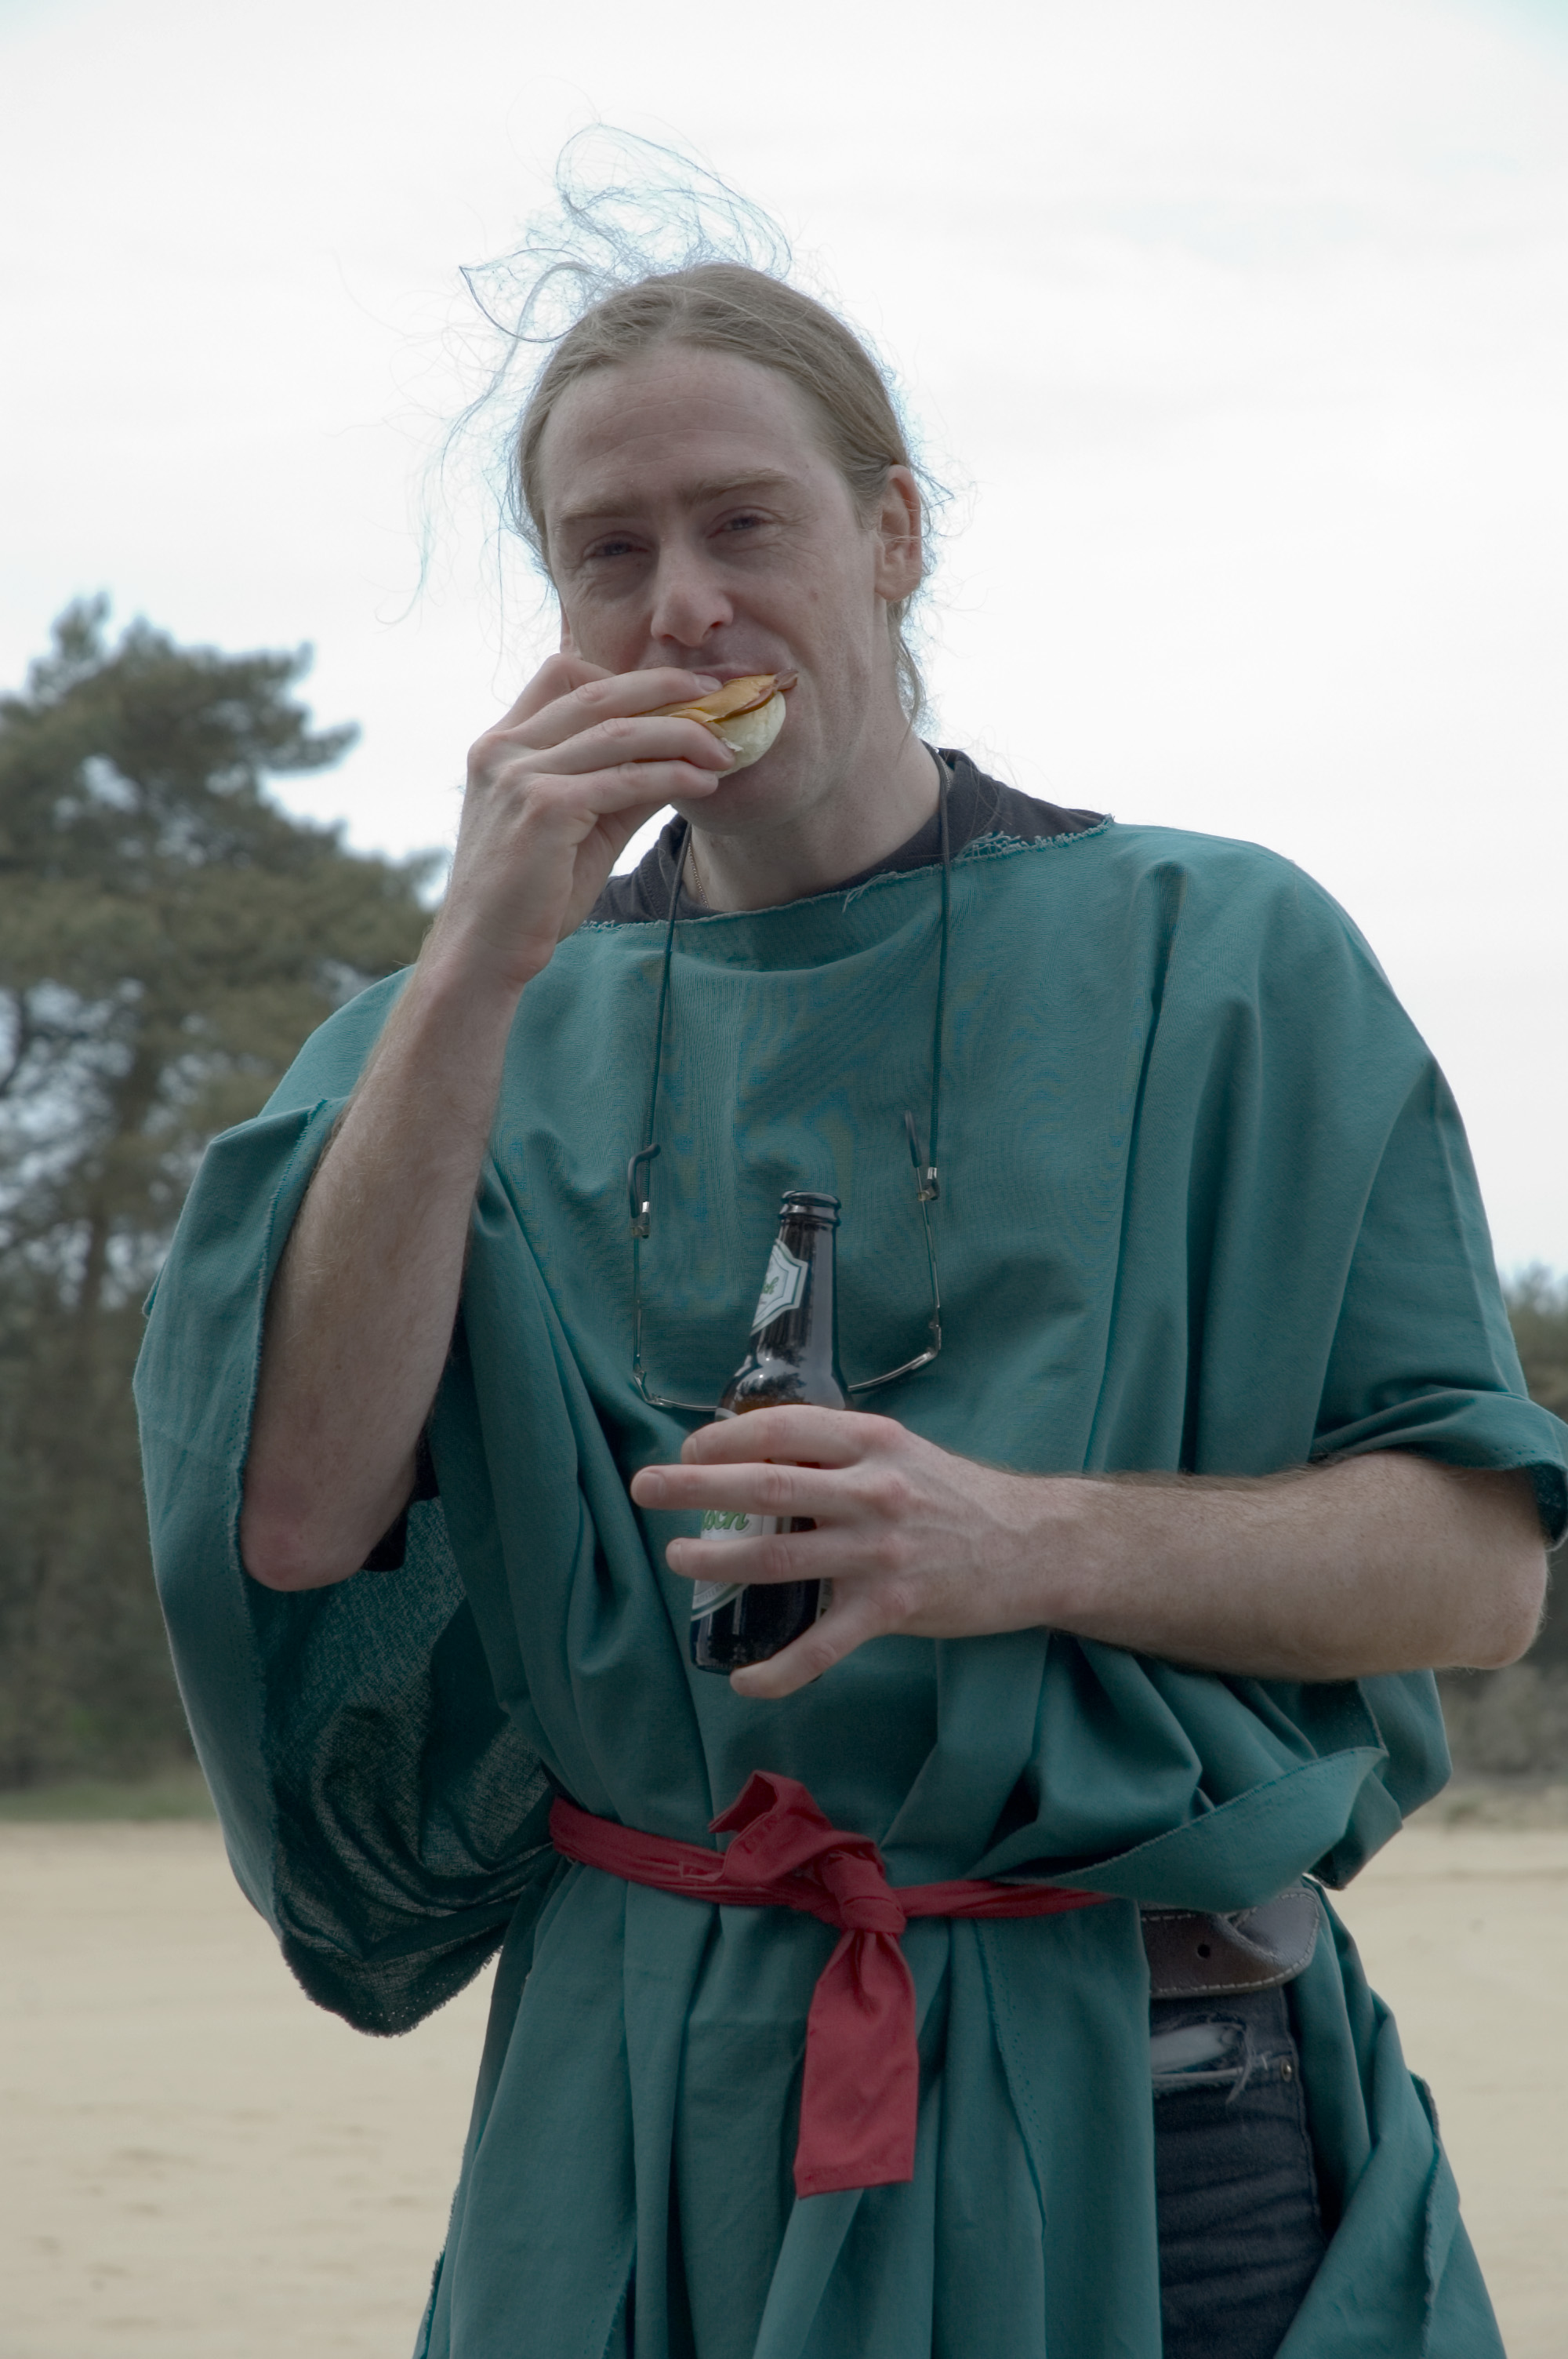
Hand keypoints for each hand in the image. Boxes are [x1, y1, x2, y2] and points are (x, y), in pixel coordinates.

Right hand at [429, 655, 738, 998]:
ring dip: (681, 734)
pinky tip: (704, 782)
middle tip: (717, 694)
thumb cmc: (532, 894)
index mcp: (501, 743)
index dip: (624, 676)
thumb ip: (619, 784)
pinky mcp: (544, 809)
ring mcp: (519, 775)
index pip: (562, 674)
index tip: (677, 688)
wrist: (487, 949)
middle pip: (597, 691)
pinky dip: (672, 775)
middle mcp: (503, 748)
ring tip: (722, 749)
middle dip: (665, 687)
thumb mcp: (579, 825)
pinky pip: (625, 779)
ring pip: (618, 732)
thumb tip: (682, 754)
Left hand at [629, 1408, 1064, 1697]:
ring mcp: (881, 1554)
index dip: (726, 1438)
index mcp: (873, 1443)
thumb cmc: (958, 1496)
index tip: (690, 1449)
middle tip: (646, 1487)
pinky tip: (742, 1679)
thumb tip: (760, 1455)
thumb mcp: (901, 1452)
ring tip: (678, 1560)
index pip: (783, 1430)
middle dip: (696, 1487)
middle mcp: (874, 1492)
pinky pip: (823, 1646)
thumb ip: (839, 1452)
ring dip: (718, 1563)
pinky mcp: (893, 1609)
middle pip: (767, 1488)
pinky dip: (779, 1668)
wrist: (1035, 1547)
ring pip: (780, 1561)